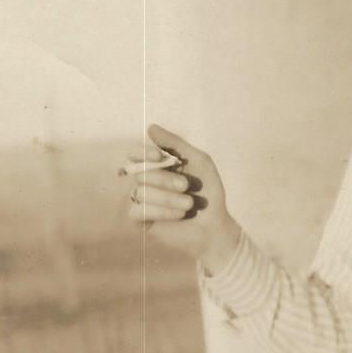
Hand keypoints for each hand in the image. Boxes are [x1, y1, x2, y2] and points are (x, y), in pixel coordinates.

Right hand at [122, 125, 241, 272]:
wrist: (215, 225)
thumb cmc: (209, 193)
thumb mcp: (199, 161)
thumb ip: (176, 143)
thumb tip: (151, 127)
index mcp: (158, 167)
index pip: (135, 155)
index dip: (142, 153)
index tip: (159, 157)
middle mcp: (147, 182)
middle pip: (140, 173)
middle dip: (165, 179)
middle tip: (187, 186)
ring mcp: (143, 202)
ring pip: (140, 192)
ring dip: (168, 198)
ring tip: (189, 205)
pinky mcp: (141, 222)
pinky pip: (138, 211)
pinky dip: (161, 212)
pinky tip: (179, 215)